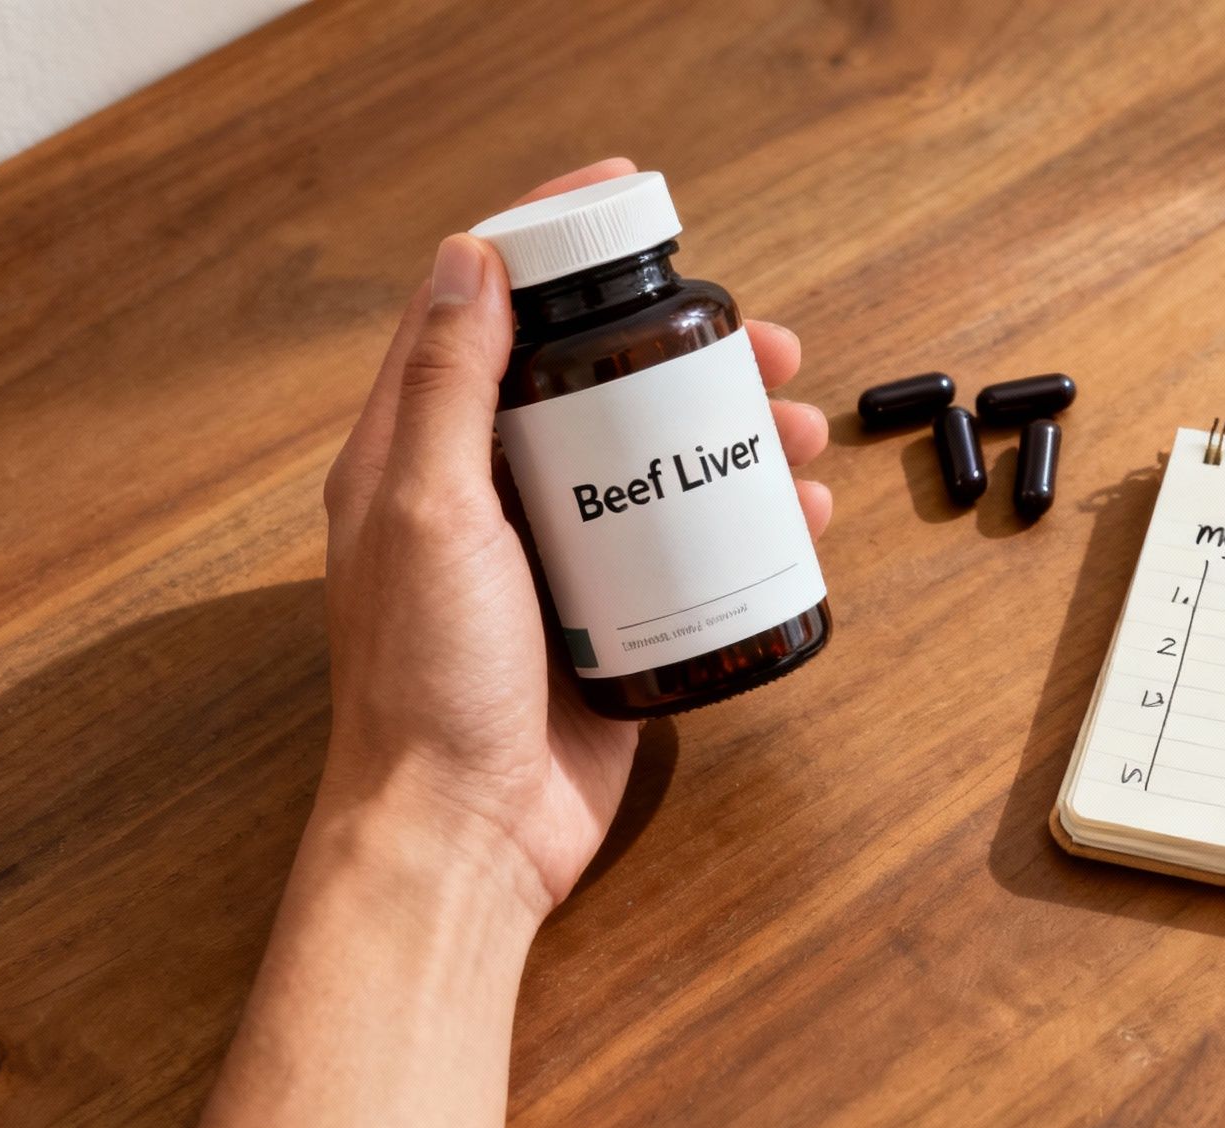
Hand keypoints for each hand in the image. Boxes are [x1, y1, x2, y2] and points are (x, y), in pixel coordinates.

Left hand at [317, 157, 831, 917]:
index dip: (550, 241)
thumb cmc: (428, 683)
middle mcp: (489, 495)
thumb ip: (446, 386)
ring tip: (803, 427)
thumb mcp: (426, 511)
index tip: (628, 195)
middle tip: (766, 344)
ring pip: (654, 460)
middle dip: (684, 349)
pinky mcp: (614, 614)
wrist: (467, 834)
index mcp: (420, 455)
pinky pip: (687, 543)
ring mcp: (558, 557)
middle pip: (596, 384)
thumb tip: (469, 256)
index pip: (484, 310)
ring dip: (732, 432)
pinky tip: (800, 512)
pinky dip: (747, 517)